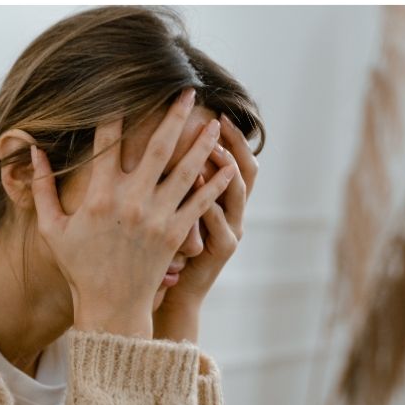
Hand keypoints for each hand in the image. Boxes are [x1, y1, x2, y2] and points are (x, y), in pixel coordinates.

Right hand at [29, 89, 235, 338]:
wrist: (111, 306)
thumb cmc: (80, 268)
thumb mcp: (52, 229)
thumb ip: (41, 190)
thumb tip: (34, 152)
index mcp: (100, 195)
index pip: (108, 141)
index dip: (116, 112)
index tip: (125, 91)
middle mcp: (132, 200)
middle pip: (158, 146)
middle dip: (174, 114)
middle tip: (188, 91)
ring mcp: (157, 216)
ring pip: (186, 170)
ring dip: (202, 143)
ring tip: (216, 122)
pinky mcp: (176, 234)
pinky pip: (201, 203)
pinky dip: (216, 184)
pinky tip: (228, 167)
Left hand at [153, 113, 258, 342]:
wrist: (174, 293)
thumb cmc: (168, 252)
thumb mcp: (175, 214)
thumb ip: (174, 185)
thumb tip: (159, 147)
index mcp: (222, 201)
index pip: (233, 160)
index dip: (230, 136)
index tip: (214, 111)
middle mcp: (233, 212)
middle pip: (246, 169)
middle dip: (234, 143)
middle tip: (217, 120)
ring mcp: (231, 230)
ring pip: (237, 192)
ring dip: (225, 167)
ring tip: (210, 146)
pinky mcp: (223, 249)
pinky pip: (220, 221)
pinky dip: (211, 201)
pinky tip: (198, 184)